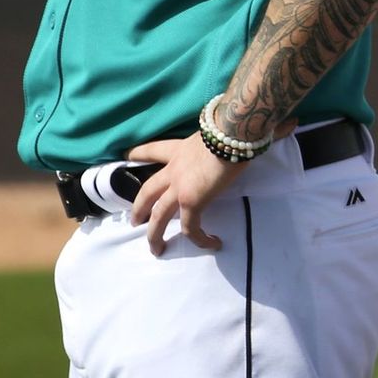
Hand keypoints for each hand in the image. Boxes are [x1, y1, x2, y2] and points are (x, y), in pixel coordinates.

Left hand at [124, 136, 248, 256]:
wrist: (231, 133)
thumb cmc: (231, 129)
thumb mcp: (217, 132)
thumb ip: (222, 138)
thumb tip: (251, 134)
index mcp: (179, 150)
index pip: (153, 150)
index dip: (138, 153)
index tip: (127, 155)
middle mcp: (174, 169)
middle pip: (148, 191)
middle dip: (139, 207)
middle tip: (134, 221)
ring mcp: (179, 186)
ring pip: (159, 215)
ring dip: (155, 234)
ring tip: (156, 248)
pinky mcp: (191, 201)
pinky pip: (191, 226)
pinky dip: (200, 238)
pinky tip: (212, 244)